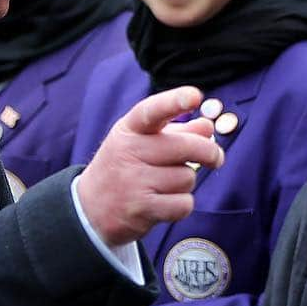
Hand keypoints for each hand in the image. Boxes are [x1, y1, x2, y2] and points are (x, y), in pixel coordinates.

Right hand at [76, 86, 223, 246]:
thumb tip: (207, 126)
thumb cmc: (125, 168)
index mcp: (130, 130)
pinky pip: (183, 204)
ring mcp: (133, 181)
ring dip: (186, 183)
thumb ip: (177, 132)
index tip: (195, 96)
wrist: (91, 209)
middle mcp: (129, 152)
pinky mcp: (141, 209)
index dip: (175, 102)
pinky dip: (182, 205)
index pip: (153, 111)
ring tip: (166, 185)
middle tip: (215, 159)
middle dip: (209, 153)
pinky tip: (166, 203)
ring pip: (187, 178)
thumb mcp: (142, 142)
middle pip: (186, 147)